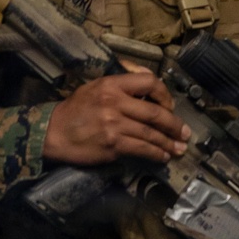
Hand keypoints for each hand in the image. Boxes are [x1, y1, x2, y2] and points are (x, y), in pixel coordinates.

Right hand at [44, 71, 190, 165]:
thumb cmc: (75, 110)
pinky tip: (163, 156)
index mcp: (112, 84)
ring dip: (169, 143)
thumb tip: (148, 82)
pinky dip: (156, 154)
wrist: (53, 132)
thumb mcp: (95, 87)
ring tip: (179, 148)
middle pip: (155, 112)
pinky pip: (142, 149)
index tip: (170, 106)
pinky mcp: (113, 144)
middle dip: (174, 124)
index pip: (149, 82)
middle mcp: (115, 102)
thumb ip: (121, 84)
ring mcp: (114, 124)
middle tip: (185, 133)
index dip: (165, 94)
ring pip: (151, 134)